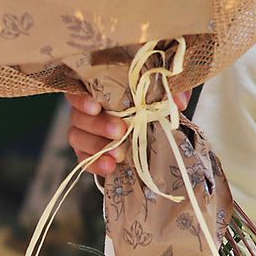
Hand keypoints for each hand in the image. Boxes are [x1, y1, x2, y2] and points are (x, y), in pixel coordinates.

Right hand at [64, 89, 189, 177]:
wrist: (153, 122)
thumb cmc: (150, 98)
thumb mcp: (161, 91)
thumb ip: (168, 91)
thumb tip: (178, 102)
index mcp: (98, 89)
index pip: (78, 90)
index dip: (82, 100)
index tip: (96, 107)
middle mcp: (87, 109)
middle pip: (78, 117)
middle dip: (99, 125)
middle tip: (120, 131)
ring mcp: (86, 131)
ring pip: (77, 138)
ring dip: (97, 147)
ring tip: (118, 155)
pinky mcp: (90, 151)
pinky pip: (84, 158)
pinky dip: (95, 164)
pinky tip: (110, 167)